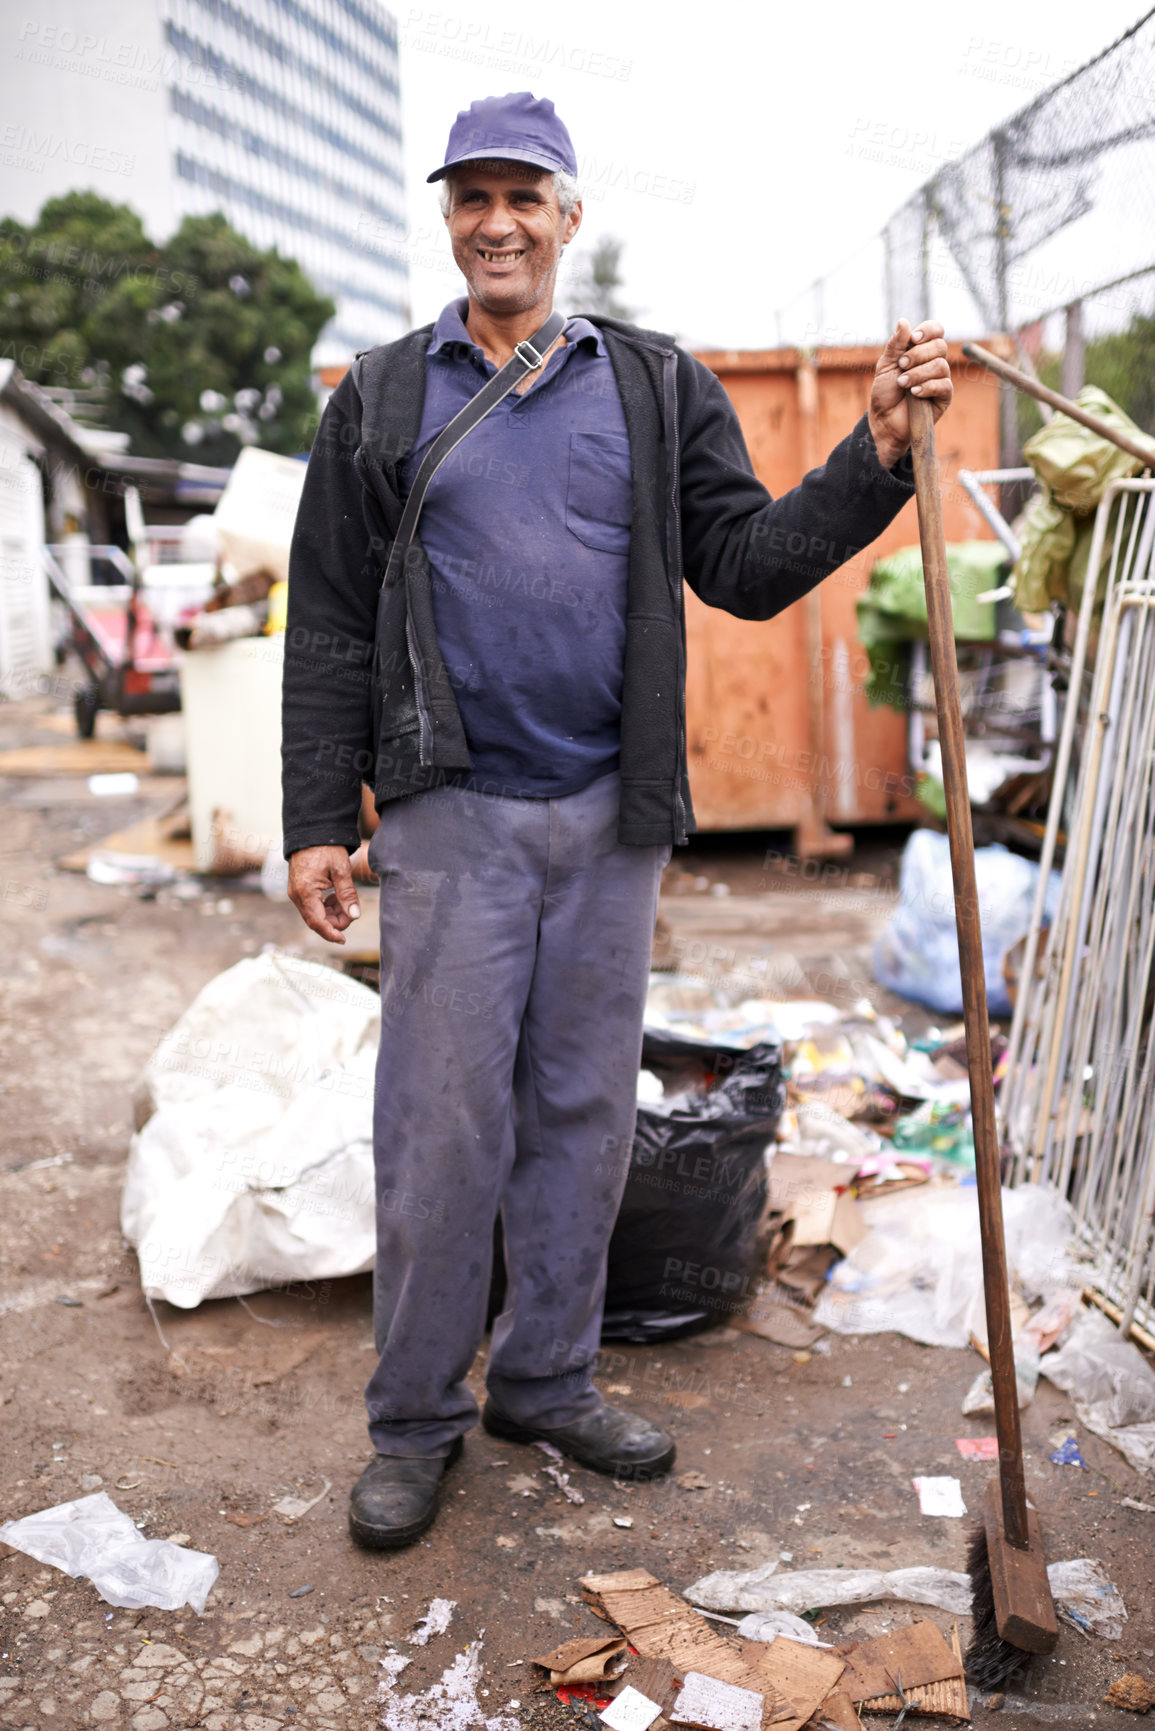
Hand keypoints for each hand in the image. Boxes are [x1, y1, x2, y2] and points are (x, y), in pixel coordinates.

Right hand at [288, 844, 361, 943]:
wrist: (311, 832)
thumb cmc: (326, 848)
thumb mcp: (341, 870)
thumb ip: (347, 894)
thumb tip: (355, 915)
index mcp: (306, 891)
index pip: (317, 922)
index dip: (331, 933)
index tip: (344, 940)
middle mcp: (297, 895)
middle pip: (316, 921)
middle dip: (335, 921)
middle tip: (352, 911)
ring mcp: (296, 893)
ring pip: (315, 915)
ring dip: (332, 913)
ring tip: (345, 899)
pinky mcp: (299, 890)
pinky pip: (312, 906)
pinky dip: (326, 906)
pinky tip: (336, 896)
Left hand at [869, 317, 952, 467]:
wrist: (884, 420)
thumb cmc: (885, 393)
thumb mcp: (885, 365)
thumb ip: (896, 344)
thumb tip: (904, 321)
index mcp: (921, 350)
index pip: (936, 330)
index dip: (929, 330)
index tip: (914, 339)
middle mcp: (933, 361)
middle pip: (940, 346)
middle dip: (918, 355)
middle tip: (901, 366)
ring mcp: (941, 379)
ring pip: (941, 365)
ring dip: (918, 373)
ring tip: (903, 384)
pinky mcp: (944, 397)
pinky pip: (944, 385)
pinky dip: (927, 387)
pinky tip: (914, 393)